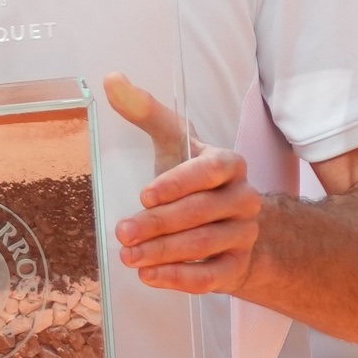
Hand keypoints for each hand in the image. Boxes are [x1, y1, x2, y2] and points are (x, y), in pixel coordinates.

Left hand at [104, 74, 263, 295]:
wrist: (229, 229)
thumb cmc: (190, 179)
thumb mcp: (171, 142)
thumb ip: (144, 111)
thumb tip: (112, 79)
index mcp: (229, 164)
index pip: (212, 170)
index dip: (178, 183)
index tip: (144, 195)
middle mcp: (244, 198)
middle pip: (200, 211)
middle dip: (158, 224)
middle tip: (122, 232)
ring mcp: (244, 234)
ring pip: (204, 245)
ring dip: (163, 253)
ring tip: (129, 256)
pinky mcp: (237, 266)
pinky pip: (210, 277)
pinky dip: (178, 278)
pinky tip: (150, 276)